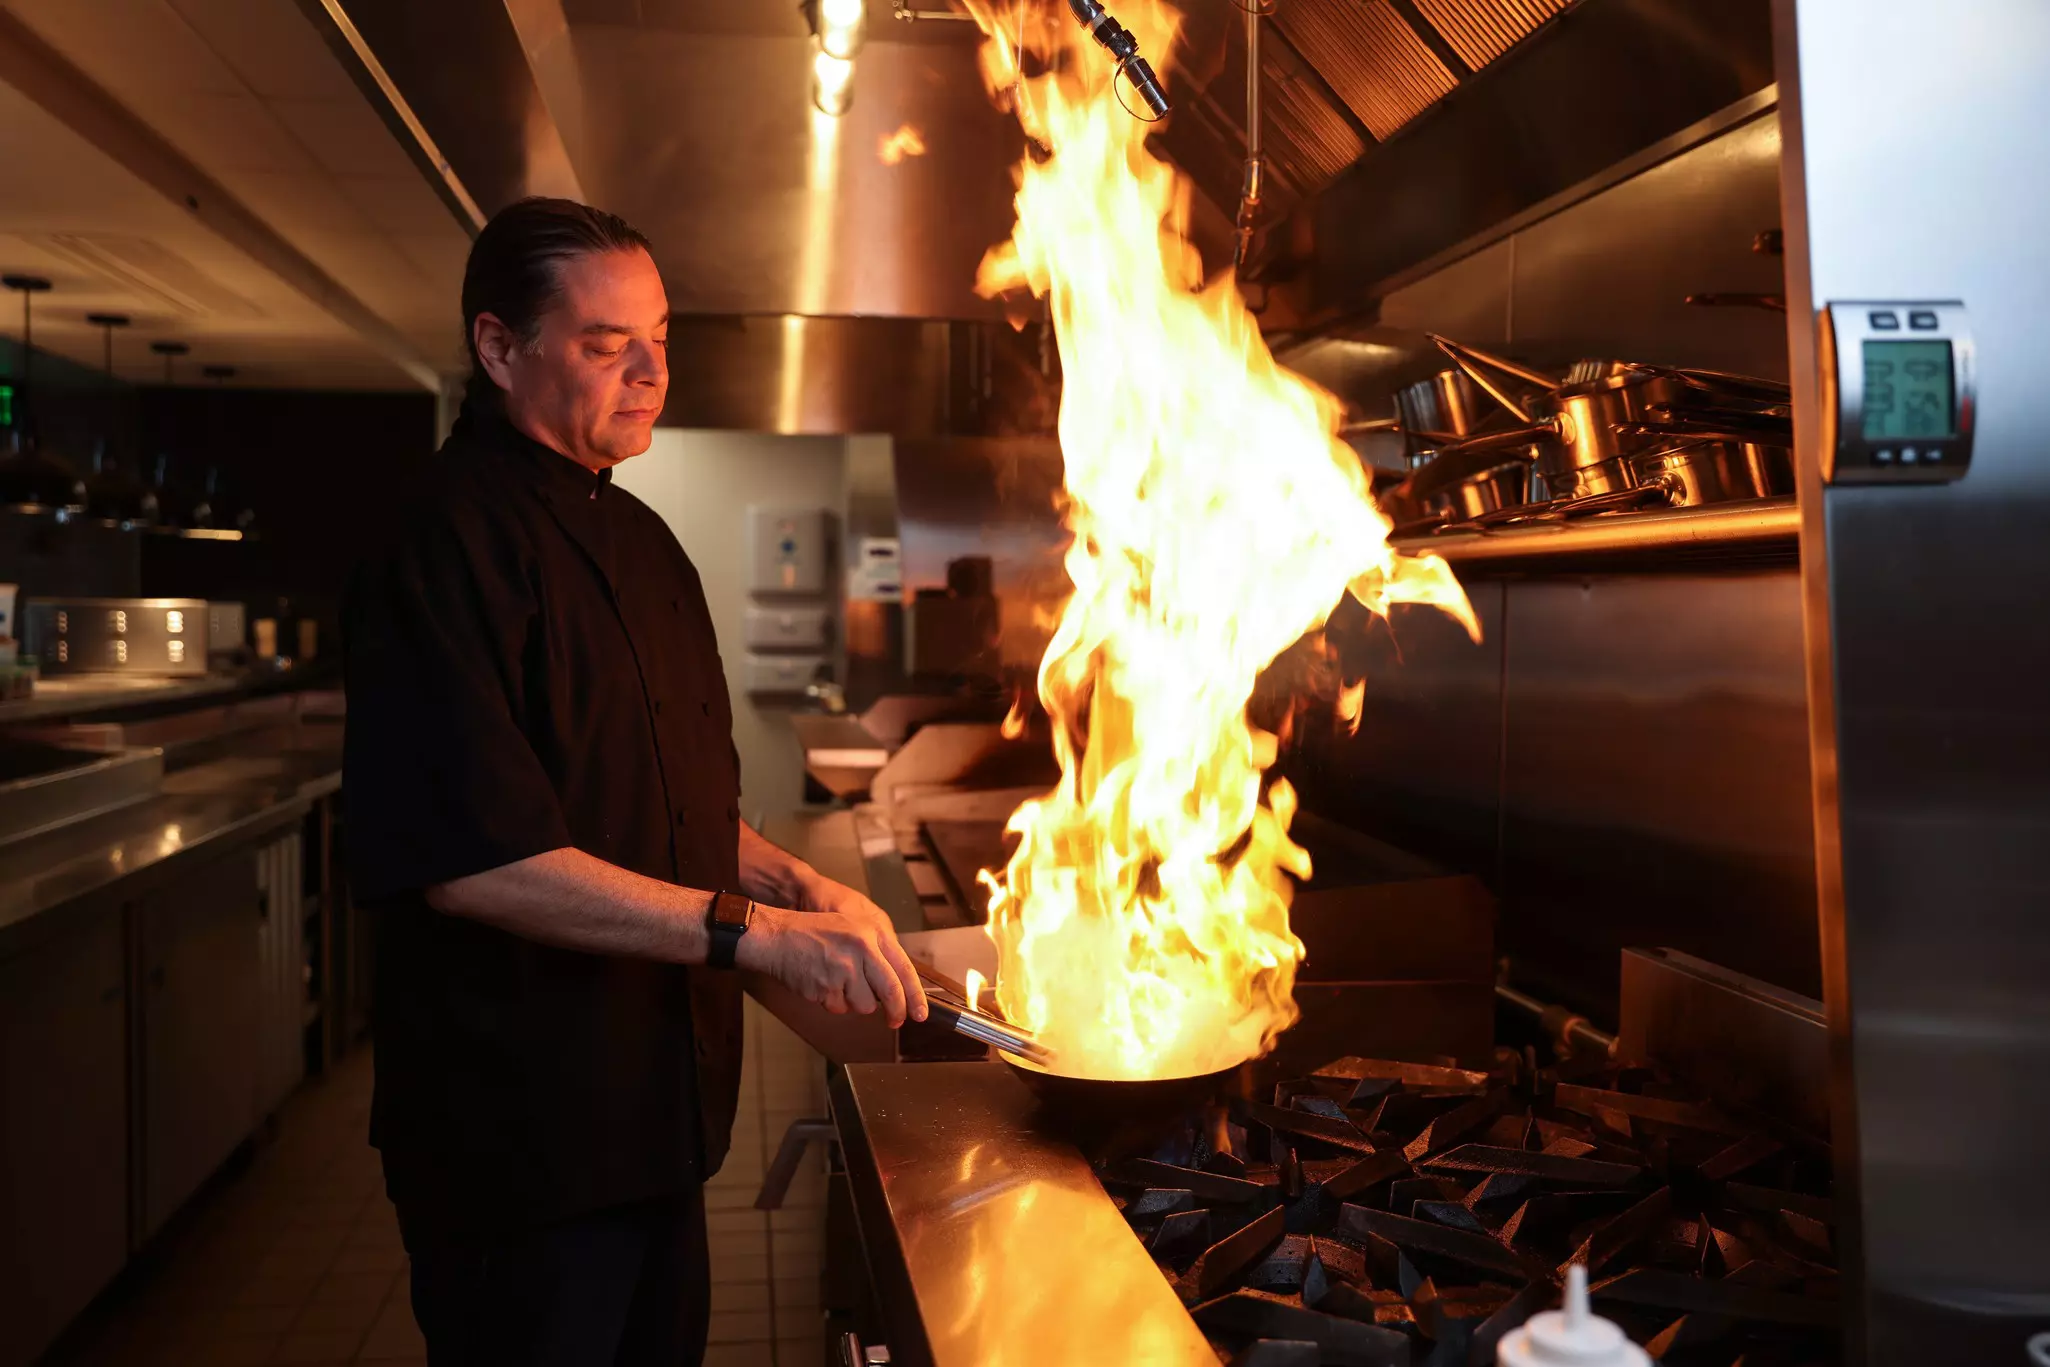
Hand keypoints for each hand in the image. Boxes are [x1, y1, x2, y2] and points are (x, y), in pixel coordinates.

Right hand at [735, 897, 928, 1028]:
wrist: (777, 937)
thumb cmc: (813, 932)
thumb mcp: (852, 928)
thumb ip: (876, 953)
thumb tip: (896, 987)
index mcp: (872, 933)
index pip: (903, 969)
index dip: (915, 996)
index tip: (921, 1013)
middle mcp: (861, 950)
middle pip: (890, 992)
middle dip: (896, 1012)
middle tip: (895, 1022)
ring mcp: (843, 969)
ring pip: (865, 1005)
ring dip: (854, 1001)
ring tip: (837, 980)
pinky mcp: (826, 987)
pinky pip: (840, 1008)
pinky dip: (833, 1002)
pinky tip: (822, 983)